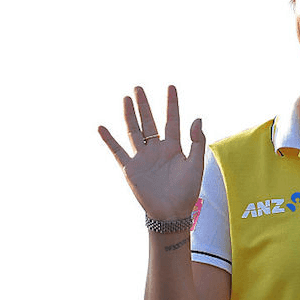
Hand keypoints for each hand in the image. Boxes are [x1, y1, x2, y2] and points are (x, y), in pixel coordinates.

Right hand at [98, 85, 204, 220]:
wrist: (172, 212)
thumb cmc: (187, 191)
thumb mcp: (196, 164)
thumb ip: (197, 142)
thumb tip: (197, 118)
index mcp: (174, 147)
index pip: (172, 120)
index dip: (172, 104)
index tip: (171, 87)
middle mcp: (157, 149)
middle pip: (149, 122)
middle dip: (144, 105)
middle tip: (138, 87)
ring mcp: (143, 157)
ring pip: (134, 131)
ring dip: (129, 115)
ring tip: (126, 98)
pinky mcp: (131, 169)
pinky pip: (118, 151)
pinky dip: (109, 140)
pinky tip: (102, 127)